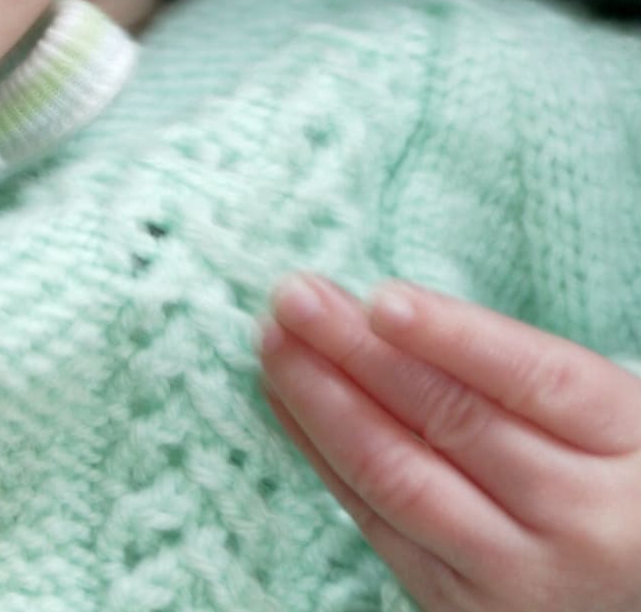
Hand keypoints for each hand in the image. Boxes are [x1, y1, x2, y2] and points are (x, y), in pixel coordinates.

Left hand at [260, 272, 640, 610]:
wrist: (631, 577)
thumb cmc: (609, 473)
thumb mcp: (602, 415)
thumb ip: (510, 372)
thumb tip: (380, 313)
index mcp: (633, 447)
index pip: (536, 380)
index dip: (453, 337)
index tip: (381, 299)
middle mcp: (585, 521)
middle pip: (454, 423)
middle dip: (359, 353)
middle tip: (293, 297)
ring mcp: (524, 577)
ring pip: (402, 479)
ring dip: (322, 402)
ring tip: (274, 340)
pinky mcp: (465, 610)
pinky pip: (378, 525)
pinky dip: (323, 457)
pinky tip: (287, 402)